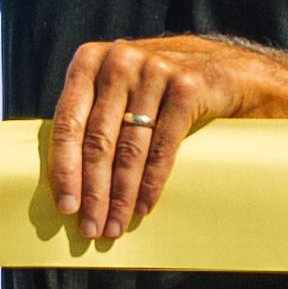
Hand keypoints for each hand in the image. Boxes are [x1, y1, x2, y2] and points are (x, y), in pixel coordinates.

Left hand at [48, 34, 287, 243]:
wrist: (225, 69)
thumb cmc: (157, 87)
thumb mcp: (118, 86)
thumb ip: (89, 112)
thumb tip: (62, 177)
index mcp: (89, 60)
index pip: (68, 122)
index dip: (64, 169)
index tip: (65, 207)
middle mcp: (119, 61)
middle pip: (98, 140)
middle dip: (93, 192)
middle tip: (90, 228)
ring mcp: (154, 70)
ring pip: (130, 148)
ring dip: (121, 195)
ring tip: (114, 226)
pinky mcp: (188, 87)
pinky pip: (163, 147)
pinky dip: (152, 183)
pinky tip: (143, 208)